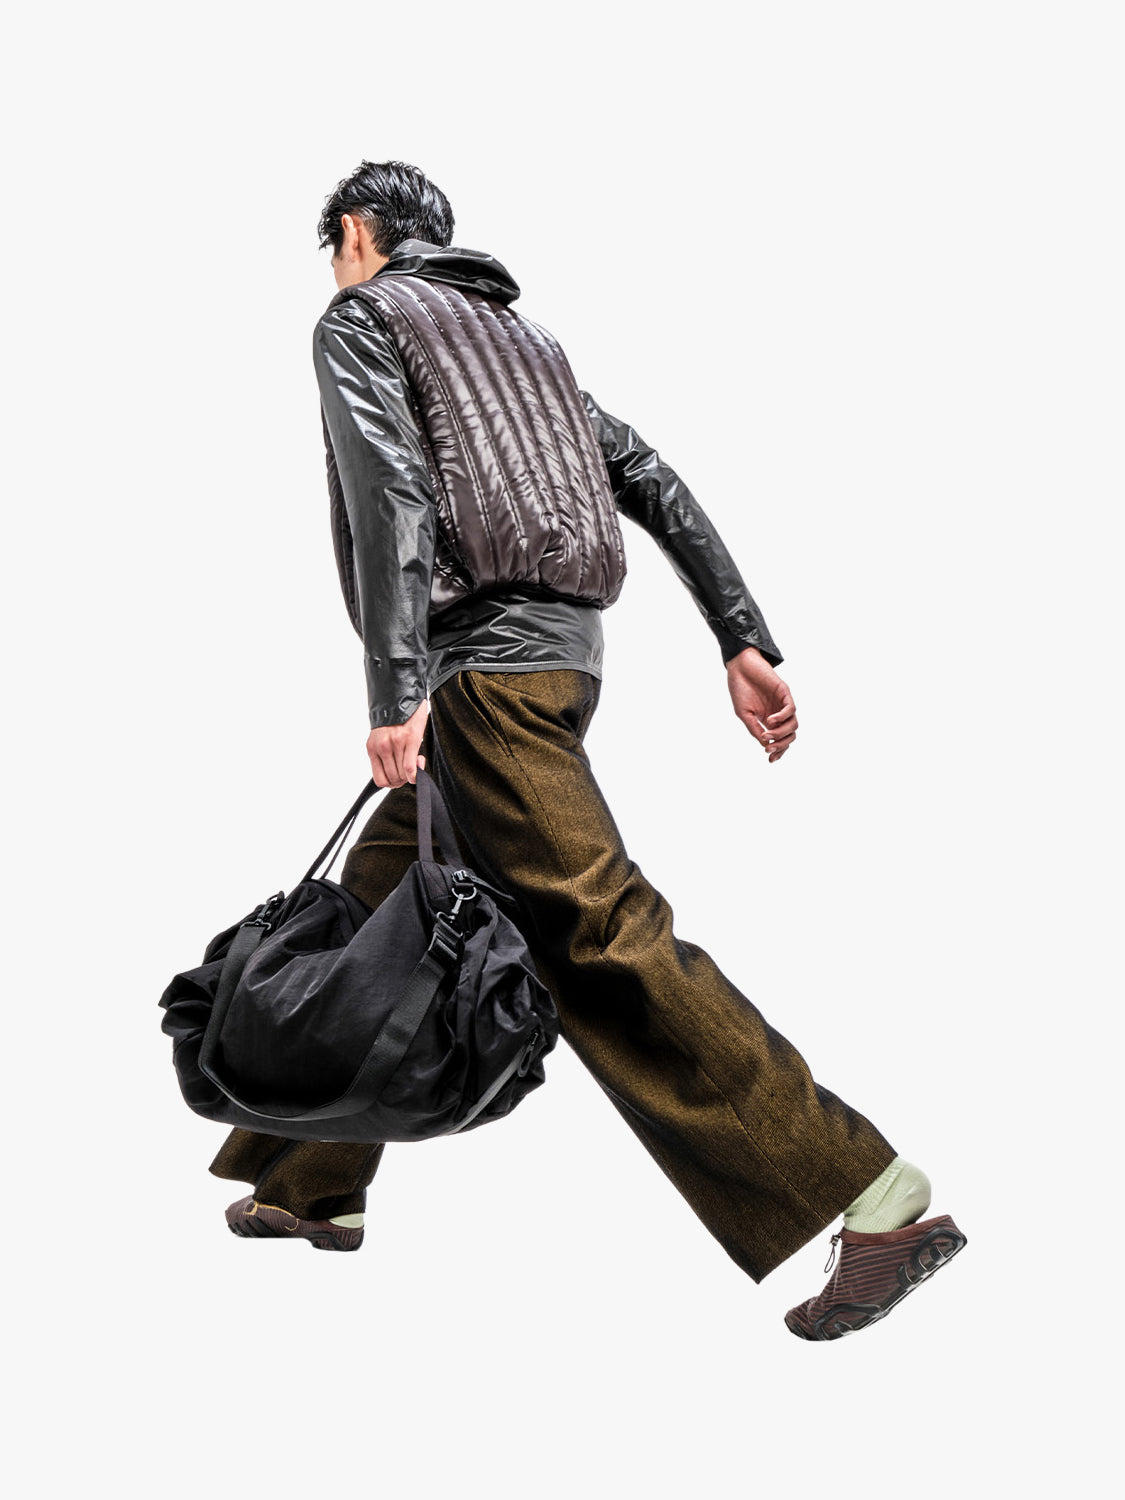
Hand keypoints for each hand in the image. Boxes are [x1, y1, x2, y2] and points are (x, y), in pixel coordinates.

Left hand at [366, 699, 429, 787]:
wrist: (403, 696)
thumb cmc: (396, 720)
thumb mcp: (384, 740)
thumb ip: (389, 757)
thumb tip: (405, 775)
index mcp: (372, 748)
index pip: (379, 779)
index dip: (391, 784)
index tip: (399, 778)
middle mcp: (382, 747)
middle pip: (392, 779)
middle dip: (403, 780)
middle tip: (409, 772)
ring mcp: (395, 743)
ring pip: (402, 775)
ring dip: (410, 775)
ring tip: (415, 765)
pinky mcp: (410, 739)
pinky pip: (410, 767)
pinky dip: (415, 775)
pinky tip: (418, 770)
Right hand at [726, 647, 797, 762]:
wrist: (739, 667)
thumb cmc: (740, 689)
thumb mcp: (744, 714)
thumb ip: (754, 729)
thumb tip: (765, 745)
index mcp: (769, 720)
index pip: (781, 740)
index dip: (778, 751)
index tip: (770, 759)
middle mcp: (779, 713)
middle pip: (790, 735)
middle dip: (782, 746)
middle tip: (769, 749)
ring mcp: (782, 703)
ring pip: (794, 725)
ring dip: (782, 734)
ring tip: (767, 734)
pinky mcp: (784, 692)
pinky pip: (791, 709)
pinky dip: (783, 718)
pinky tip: (770, 720)